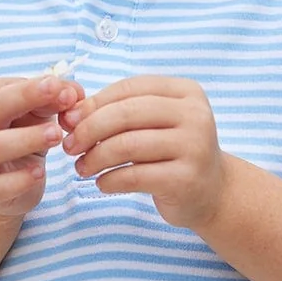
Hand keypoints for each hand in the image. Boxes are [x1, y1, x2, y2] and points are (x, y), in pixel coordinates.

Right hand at [0, 74, 83, 221]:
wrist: (2, 188)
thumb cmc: (17, 140)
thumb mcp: (34, 116)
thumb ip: (51, 100)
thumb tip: (74, 91)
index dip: (33, 86)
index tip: (66, 89)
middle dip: (25, 99)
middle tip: (62, 97)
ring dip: (24, 140)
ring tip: (56, 135)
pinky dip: (18, 180)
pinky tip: (40, 172)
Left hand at [62, 76, 226, 230]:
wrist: (212, 192)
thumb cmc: (172, 153)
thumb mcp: (153, 124)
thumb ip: (118, 112)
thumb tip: (70, 114)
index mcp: (186, 91)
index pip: (129, 88)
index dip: (94, 103)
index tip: (69, 121)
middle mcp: (194, 115)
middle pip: (126, 114)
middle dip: (89, 130)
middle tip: (69, 146)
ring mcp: (194, 147)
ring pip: (127, 145)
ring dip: (95, 158)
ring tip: (81, 168)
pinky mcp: (185, 179)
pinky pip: (134, 176)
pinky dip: (109, 180)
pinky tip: (101, 183)